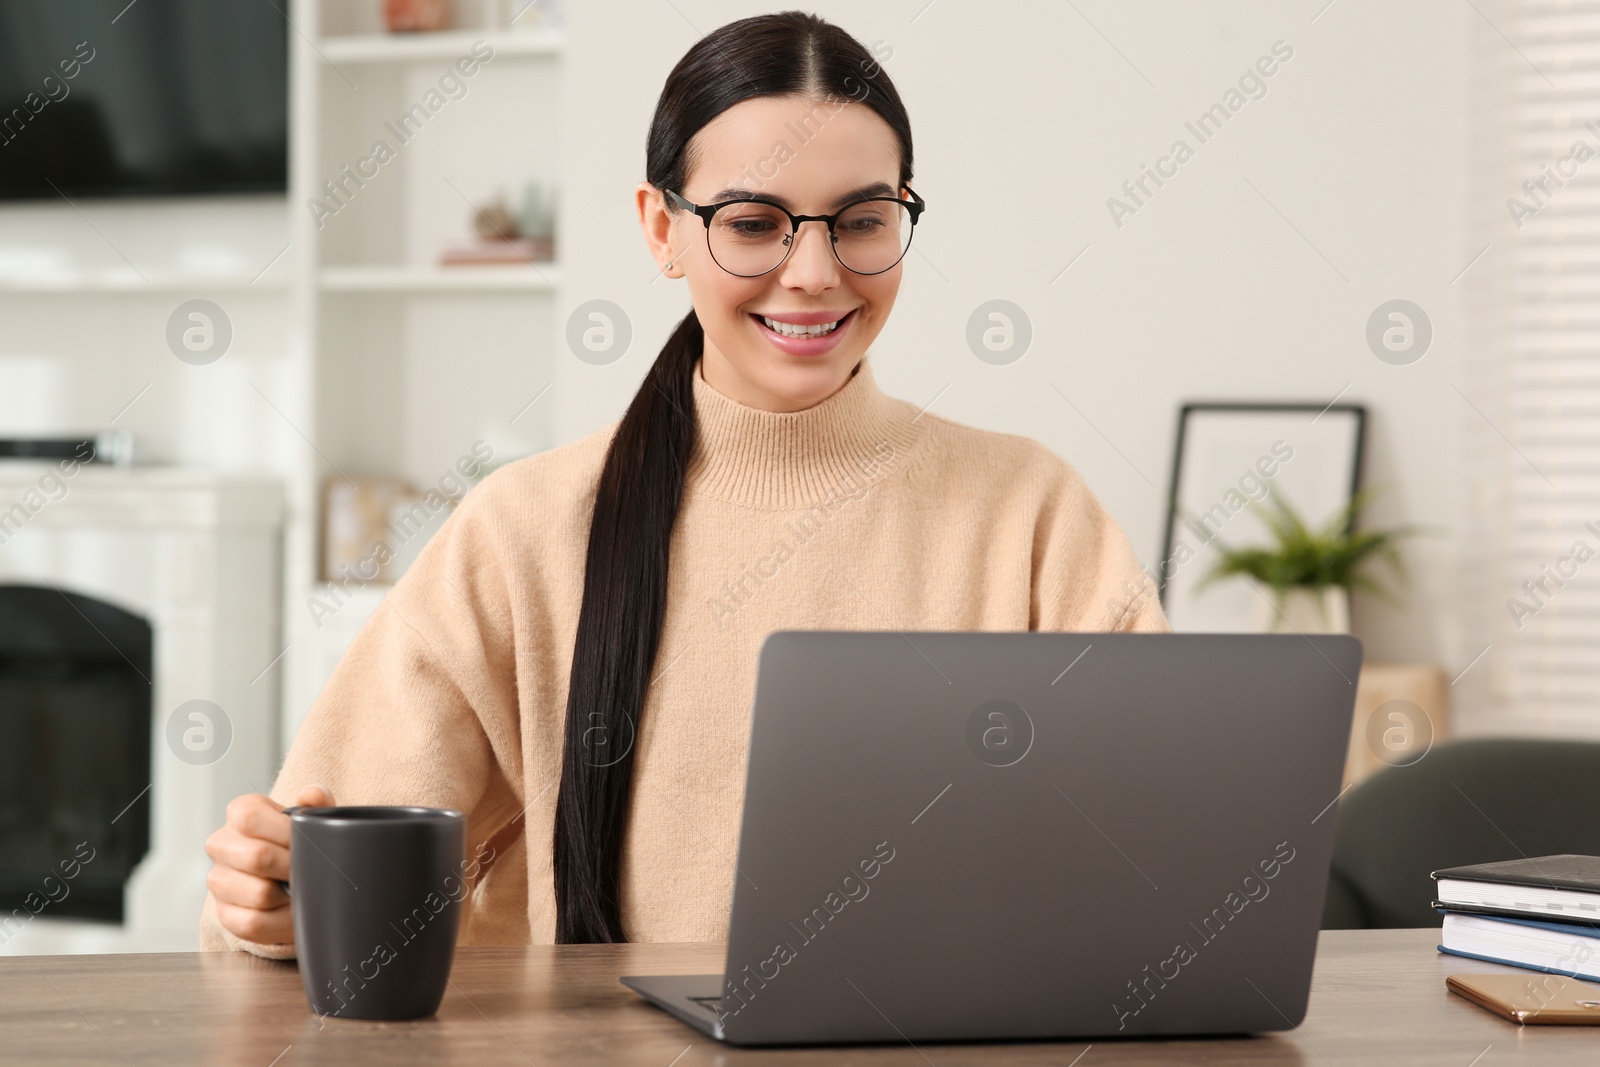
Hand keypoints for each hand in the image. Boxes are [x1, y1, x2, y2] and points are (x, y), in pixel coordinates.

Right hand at [204, 785, 333, 945]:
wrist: (292, 879)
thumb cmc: (300, 843)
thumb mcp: (312, 819)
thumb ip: (316, 804)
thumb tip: (312, 795)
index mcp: (241, 813)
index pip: (249, 817)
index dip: (283, 831)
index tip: (306, 841)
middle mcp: (221, 844)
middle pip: (256, 856)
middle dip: (292, 865)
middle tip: (311, 869)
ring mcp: (219, 880)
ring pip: (258, 893)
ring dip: (289, 895)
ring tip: (301, 888)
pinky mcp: (225, 914)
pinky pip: (253, 922)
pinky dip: (280, 920)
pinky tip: (290, 909)